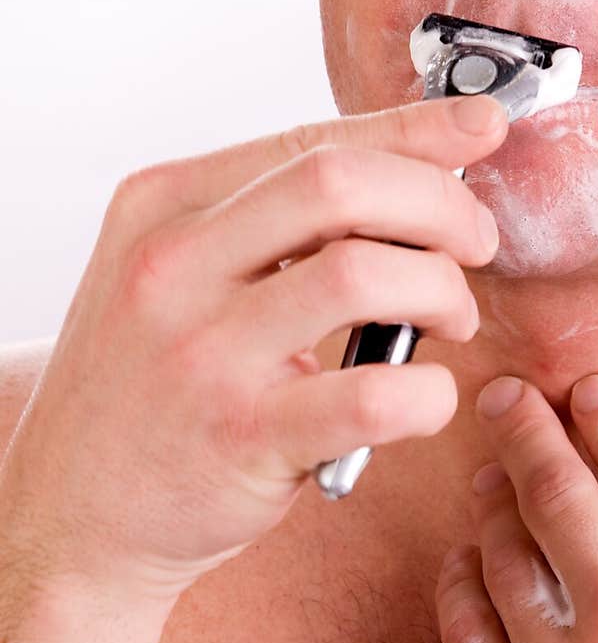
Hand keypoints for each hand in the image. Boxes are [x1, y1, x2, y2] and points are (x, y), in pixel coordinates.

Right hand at [0, 94, 507, 605]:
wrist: (72, 513)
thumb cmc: (149, 382)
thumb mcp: (178, 273)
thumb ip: (271, 219)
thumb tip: (410, 164)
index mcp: (162, 206)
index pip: (310, 140)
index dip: (414, 129)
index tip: (480, 128)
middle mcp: (172, 267)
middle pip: (341, 184)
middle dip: (439, 202)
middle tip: (476, 241)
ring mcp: (202, 353)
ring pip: (364, 275)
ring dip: (442, 290)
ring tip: (452, 317)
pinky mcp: (240, 439)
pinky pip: (371, 396)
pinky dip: (428, 392)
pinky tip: (426, 397)